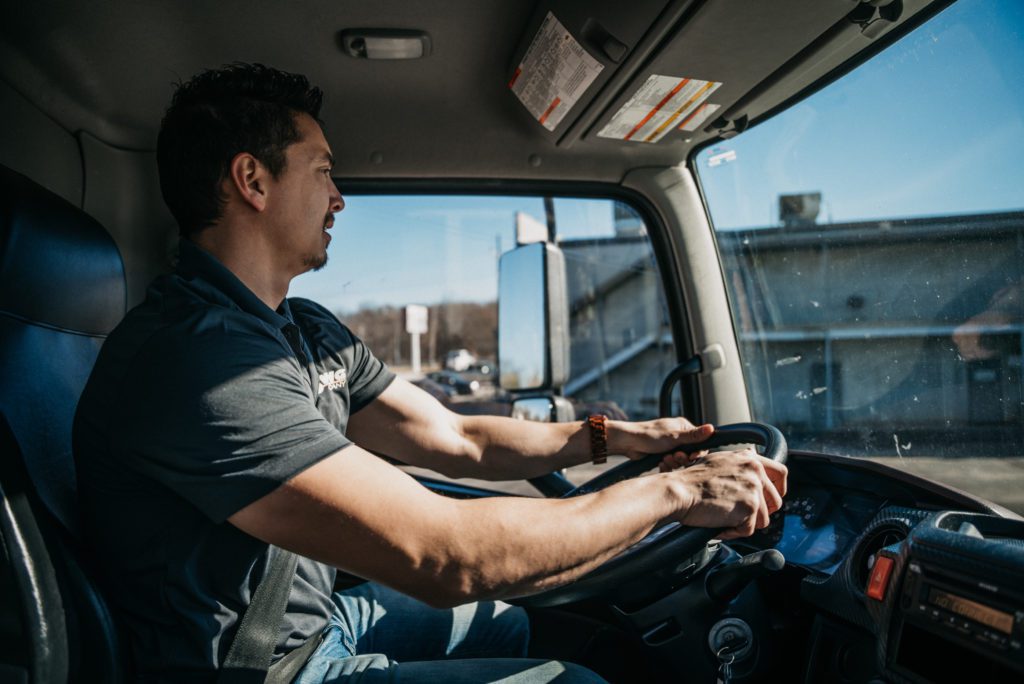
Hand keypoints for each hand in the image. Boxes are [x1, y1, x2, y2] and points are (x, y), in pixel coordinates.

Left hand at [612, 417, 714, 461]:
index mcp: (683, 428)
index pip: (700, 442)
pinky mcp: (662, 454)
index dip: (698, 452)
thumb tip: (712, 428)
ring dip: (674, 462)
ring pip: (680, 460)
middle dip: (683, 458)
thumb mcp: (673, 437)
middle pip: (690, 453)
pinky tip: (660, 463)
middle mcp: (678, 436)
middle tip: (674, 457)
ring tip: (665, 459)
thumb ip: (693, 436)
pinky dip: (667, 465)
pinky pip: (671, 464)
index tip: (693, 457)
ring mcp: (670, 446)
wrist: (628, 442)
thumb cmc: (649, 435)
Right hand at [671, 449, 786, 538]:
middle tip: (743, 517)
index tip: (771, 499)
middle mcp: (754, 470)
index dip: (778, 489)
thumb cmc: (689, 481)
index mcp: (748, 458)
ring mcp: (754, 488)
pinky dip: (733, 532)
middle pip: (776, 500)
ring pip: (763, 519)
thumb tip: (747, 480)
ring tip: (722, 518)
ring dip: (744, 523)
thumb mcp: (718, 462)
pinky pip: (749, 530)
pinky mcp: (750, 507)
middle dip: (762, 512)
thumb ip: (738, 468)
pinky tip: (719, 523)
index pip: (780, 472)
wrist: (678, 491)